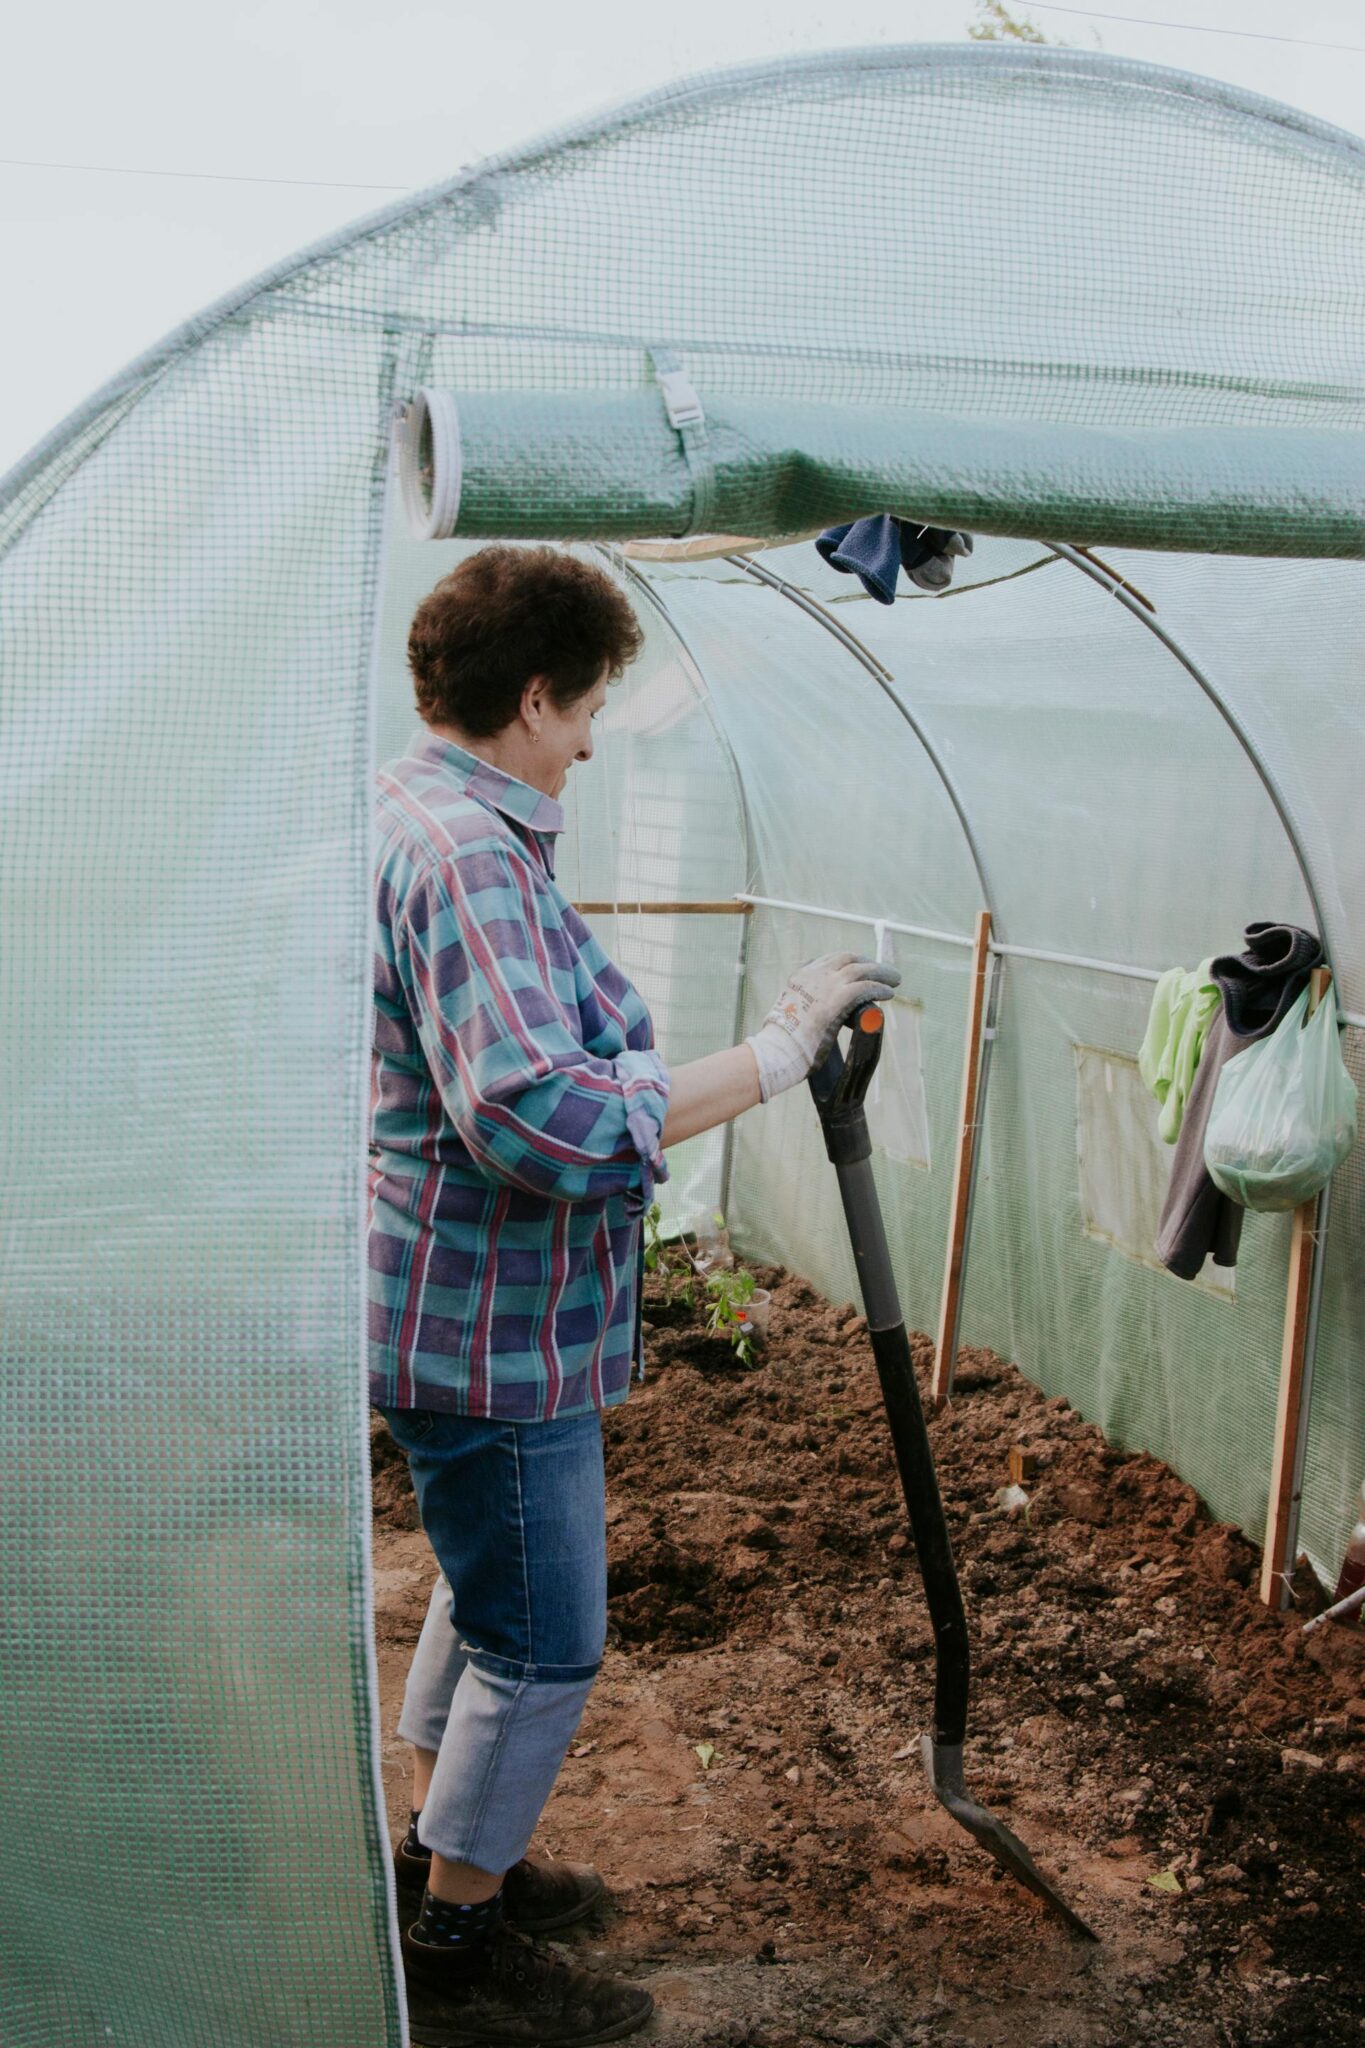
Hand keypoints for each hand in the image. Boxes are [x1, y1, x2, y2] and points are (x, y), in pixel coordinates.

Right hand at [745, 952, 901, 1101]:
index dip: (850, 961)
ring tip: (895, 979)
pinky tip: (888, 993)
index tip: (863, 967)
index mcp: (800, 977)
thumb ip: (801, 1006)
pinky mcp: (836, 1000)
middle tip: (884, 972)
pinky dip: (878, 988)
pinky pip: (864, 987)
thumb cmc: (781, 1042)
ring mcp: (824, 985)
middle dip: (868, 963)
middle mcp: (812, 975)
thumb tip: (810, 1013)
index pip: (830, 959)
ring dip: (880, 973)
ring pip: (860, 970)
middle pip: (847, 959)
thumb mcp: (788, 1014)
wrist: (777, 1051)